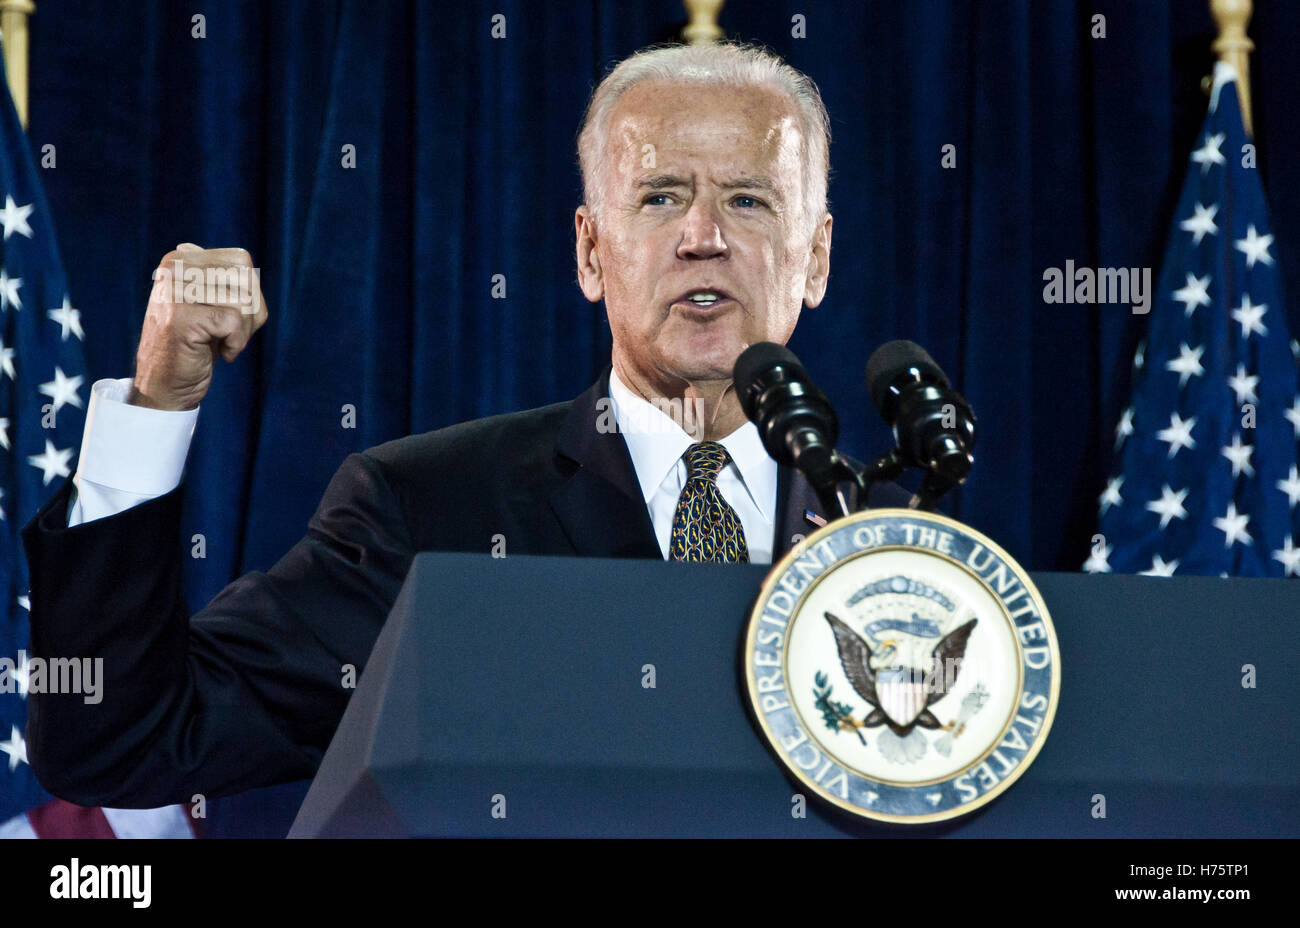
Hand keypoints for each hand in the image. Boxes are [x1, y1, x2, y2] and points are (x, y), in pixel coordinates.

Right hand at [129, 243, 268, 409]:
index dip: (250, 292)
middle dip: (251, 312)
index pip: (241, 261)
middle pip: (246, 278)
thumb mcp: (212, 305)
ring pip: (243, 300)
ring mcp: (174, 293)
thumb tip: (242, 257)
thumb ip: (226, 279)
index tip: (230, 316)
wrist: (166, 385)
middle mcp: (173, 270)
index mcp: (179, 261)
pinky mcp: (181, 318)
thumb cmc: (195, 345)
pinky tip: (222, 353)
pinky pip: (235, 321)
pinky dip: (237, 343)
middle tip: (231, 333)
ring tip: (224, 343)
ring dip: (244, 331)